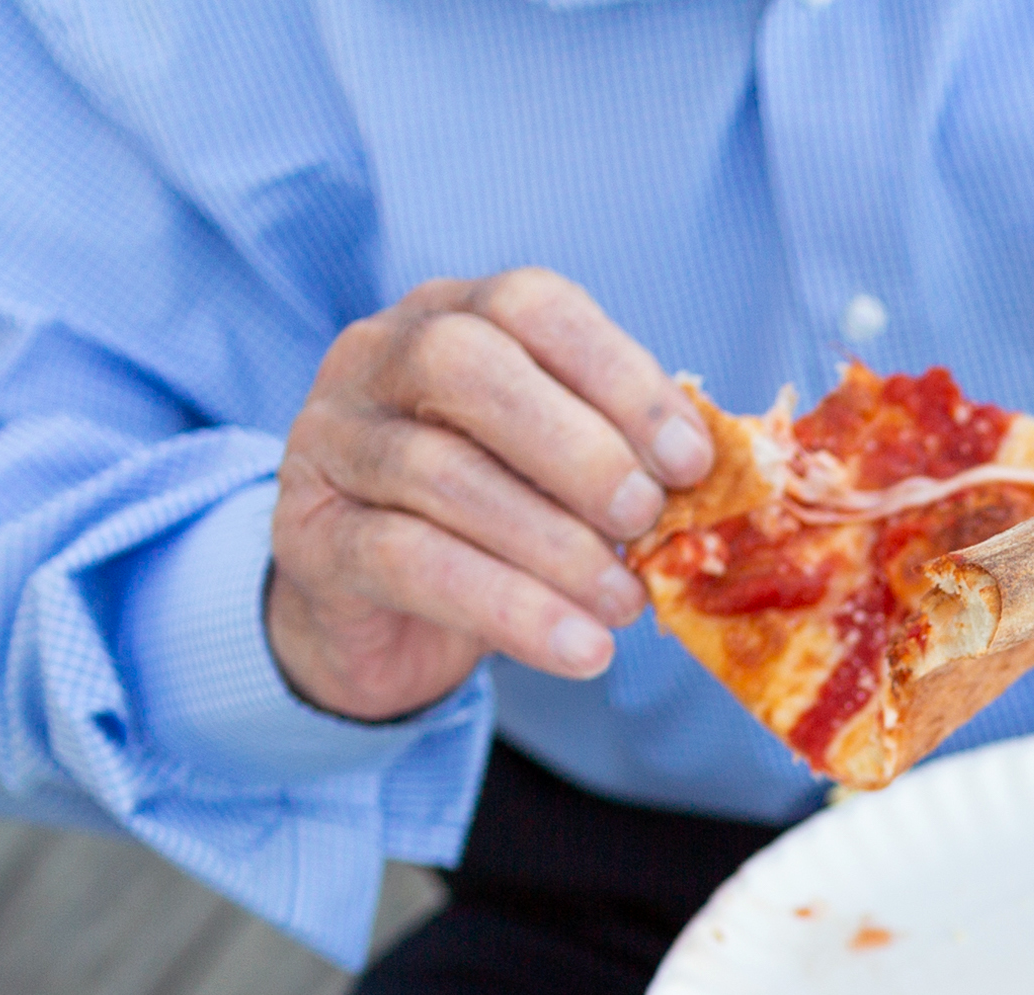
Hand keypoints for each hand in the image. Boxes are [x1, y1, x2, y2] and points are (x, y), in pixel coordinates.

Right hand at [265, 269, 716, 721]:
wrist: (380, 620)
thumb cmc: (493, 524)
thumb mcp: (560, 478)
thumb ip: (622, 458)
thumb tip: (723, 478)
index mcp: (452, 317)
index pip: (531, 306)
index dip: (620, 377)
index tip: (691, 460)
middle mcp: (375, 359)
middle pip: (464, 366)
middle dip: (574, 447)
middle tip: (645, 521)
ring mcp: (331, 443)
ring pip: (436, 472)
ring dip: (552, 545)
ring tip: (627, 604)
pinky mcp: (310, 538)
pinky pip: (406, 560)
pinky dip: (508, 608)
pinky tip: (579, 648)